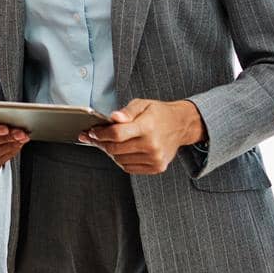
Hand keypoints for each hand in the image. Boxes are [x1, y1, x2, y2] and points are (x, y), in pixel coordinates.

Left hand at [80, 99, 203, 174]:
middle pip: (115, 149)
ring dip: (111, 152)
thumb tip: (113, 118)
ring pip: (120, 160)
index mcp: (147, 126)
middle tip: (95, 137)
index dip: (100, 134)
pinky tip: (122, 150)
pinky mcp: (157, 167)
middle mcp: (152, 145)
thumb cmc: (159, 113)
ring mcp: (155, 158)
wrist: (181, 125)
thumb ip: (126, 111)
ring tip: (110, 142)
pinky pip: (129, 167)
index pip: (117, 134)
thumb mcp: (142, 104)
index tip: (92, 131)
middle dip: (101, 143)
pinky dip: (121, 160)